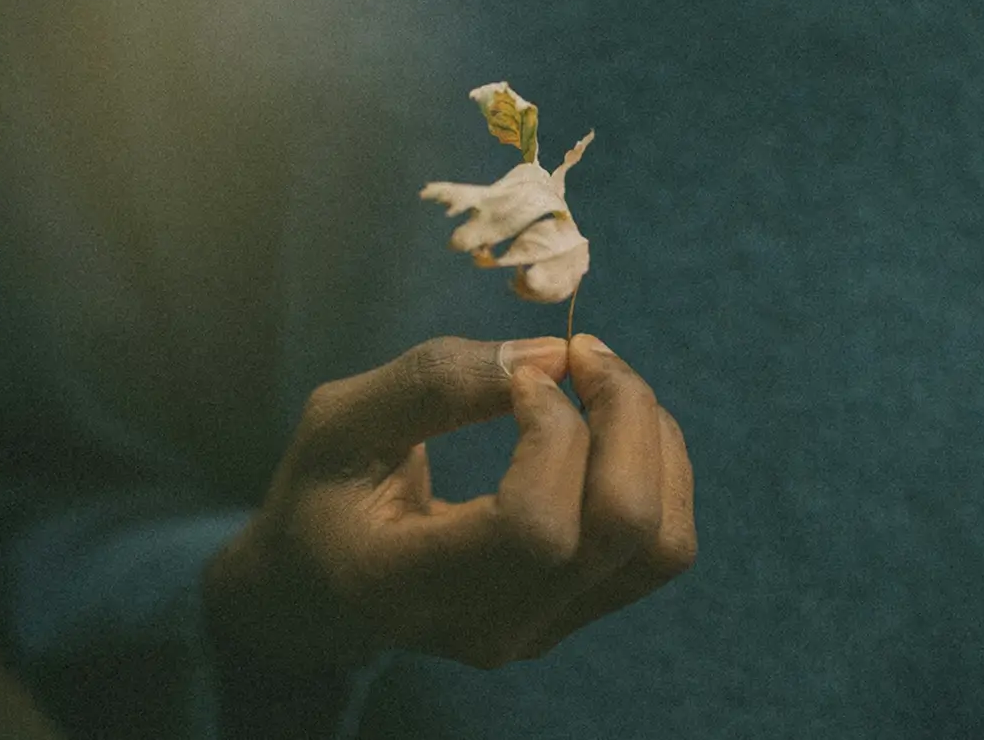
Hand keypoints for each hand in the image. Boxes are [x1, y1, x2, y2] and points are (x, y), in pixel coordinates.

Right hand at [204, 333, 696, 671]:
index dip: (552, 431)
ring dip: (651, 437)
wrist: (321, 593)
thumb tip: (552, 356)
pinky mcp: (576, 612)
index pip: (534, 529)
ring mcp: (543, 630)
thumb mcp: (340, 420)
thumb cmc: (322, 494)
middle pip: (621, 527)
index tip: (522, 377)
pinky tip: (610, 423)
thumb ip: (435, 382)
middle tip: (582, 352)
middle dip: (625, 413)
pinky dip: (660, 465)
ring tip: (599, 382)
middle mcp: (493, 627)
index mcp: (410, 588)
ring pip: (661, 540)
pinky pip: (663, 543)